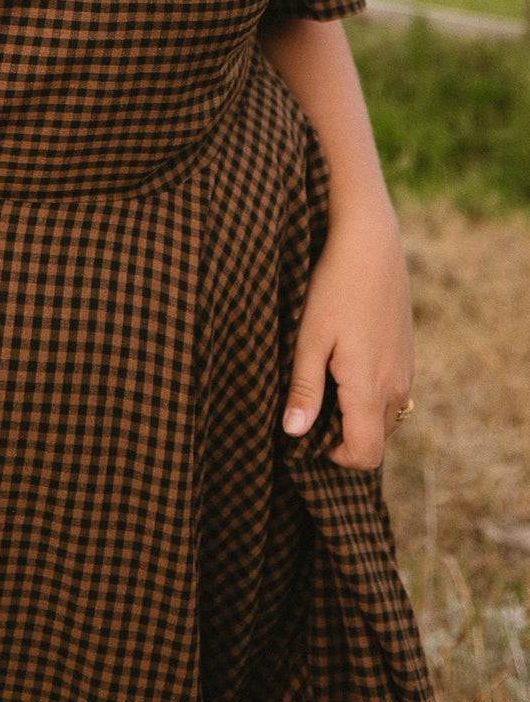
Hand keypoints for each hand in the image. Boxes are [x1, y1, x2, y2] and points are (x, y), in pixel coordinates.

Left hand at [282, 211, 413, 468]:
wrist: (370, 244)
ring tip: (325, 378)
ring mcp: (406, 371)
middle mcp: (396, 387)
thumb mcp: (309, 338)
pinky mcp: (407, 354)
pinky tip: (344, 359)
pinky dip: (369, 394)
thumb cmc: (333, 288)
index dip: (335, 457)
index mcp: (369, 389)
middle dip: (343, 434)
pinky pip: (392, 393)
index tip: (308, 432)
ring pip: (385, 418)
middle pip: (375, 440)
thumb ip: (304, 389)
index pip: (364, 456)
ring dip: (357, 414)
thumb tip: (294, 434)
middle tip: (310, 402)